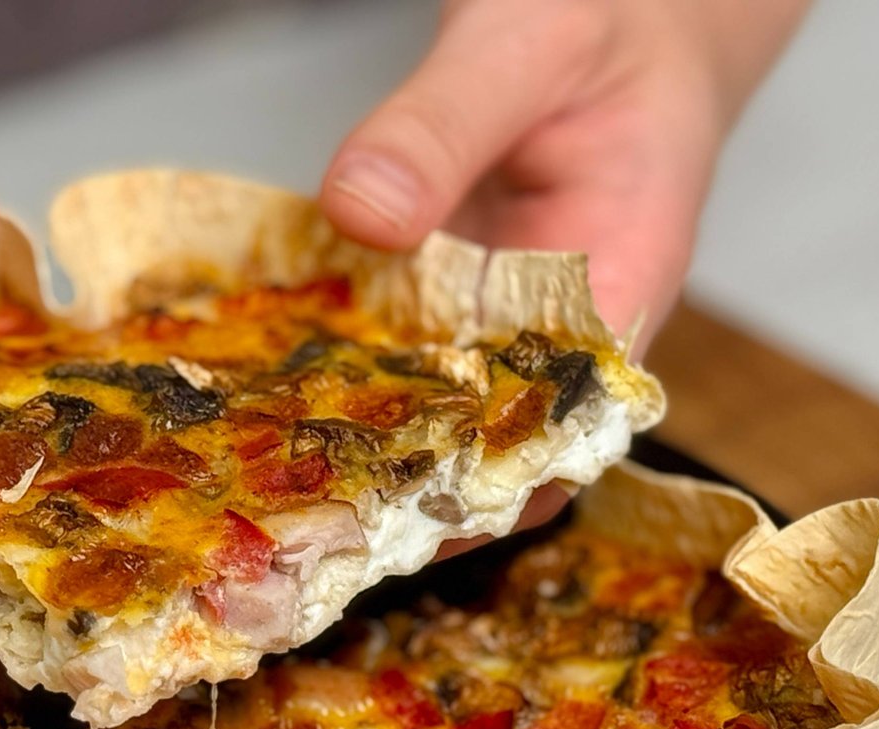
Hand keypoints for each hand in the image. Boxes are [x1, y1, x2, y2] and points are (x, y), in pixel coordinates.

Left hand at [320, 0, 808, 557]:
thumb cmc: (607, 16)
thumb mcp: (523, 48)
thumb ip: (442, 125)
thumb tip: (359, 210)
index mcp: (619, 289)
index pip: (561, 432)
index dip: (483, 492)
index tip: (398, 527)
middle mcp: (562, 325)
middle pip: (488, 445)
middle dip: (404, 492)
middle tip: (298, 526)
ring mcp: (502, 313)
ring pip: (436, 409)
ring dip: (363, 447)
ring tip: (268, 494)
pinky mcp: (450, 289)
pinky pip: (397, 347)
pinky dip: (339, 372)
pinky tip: (260, 395)